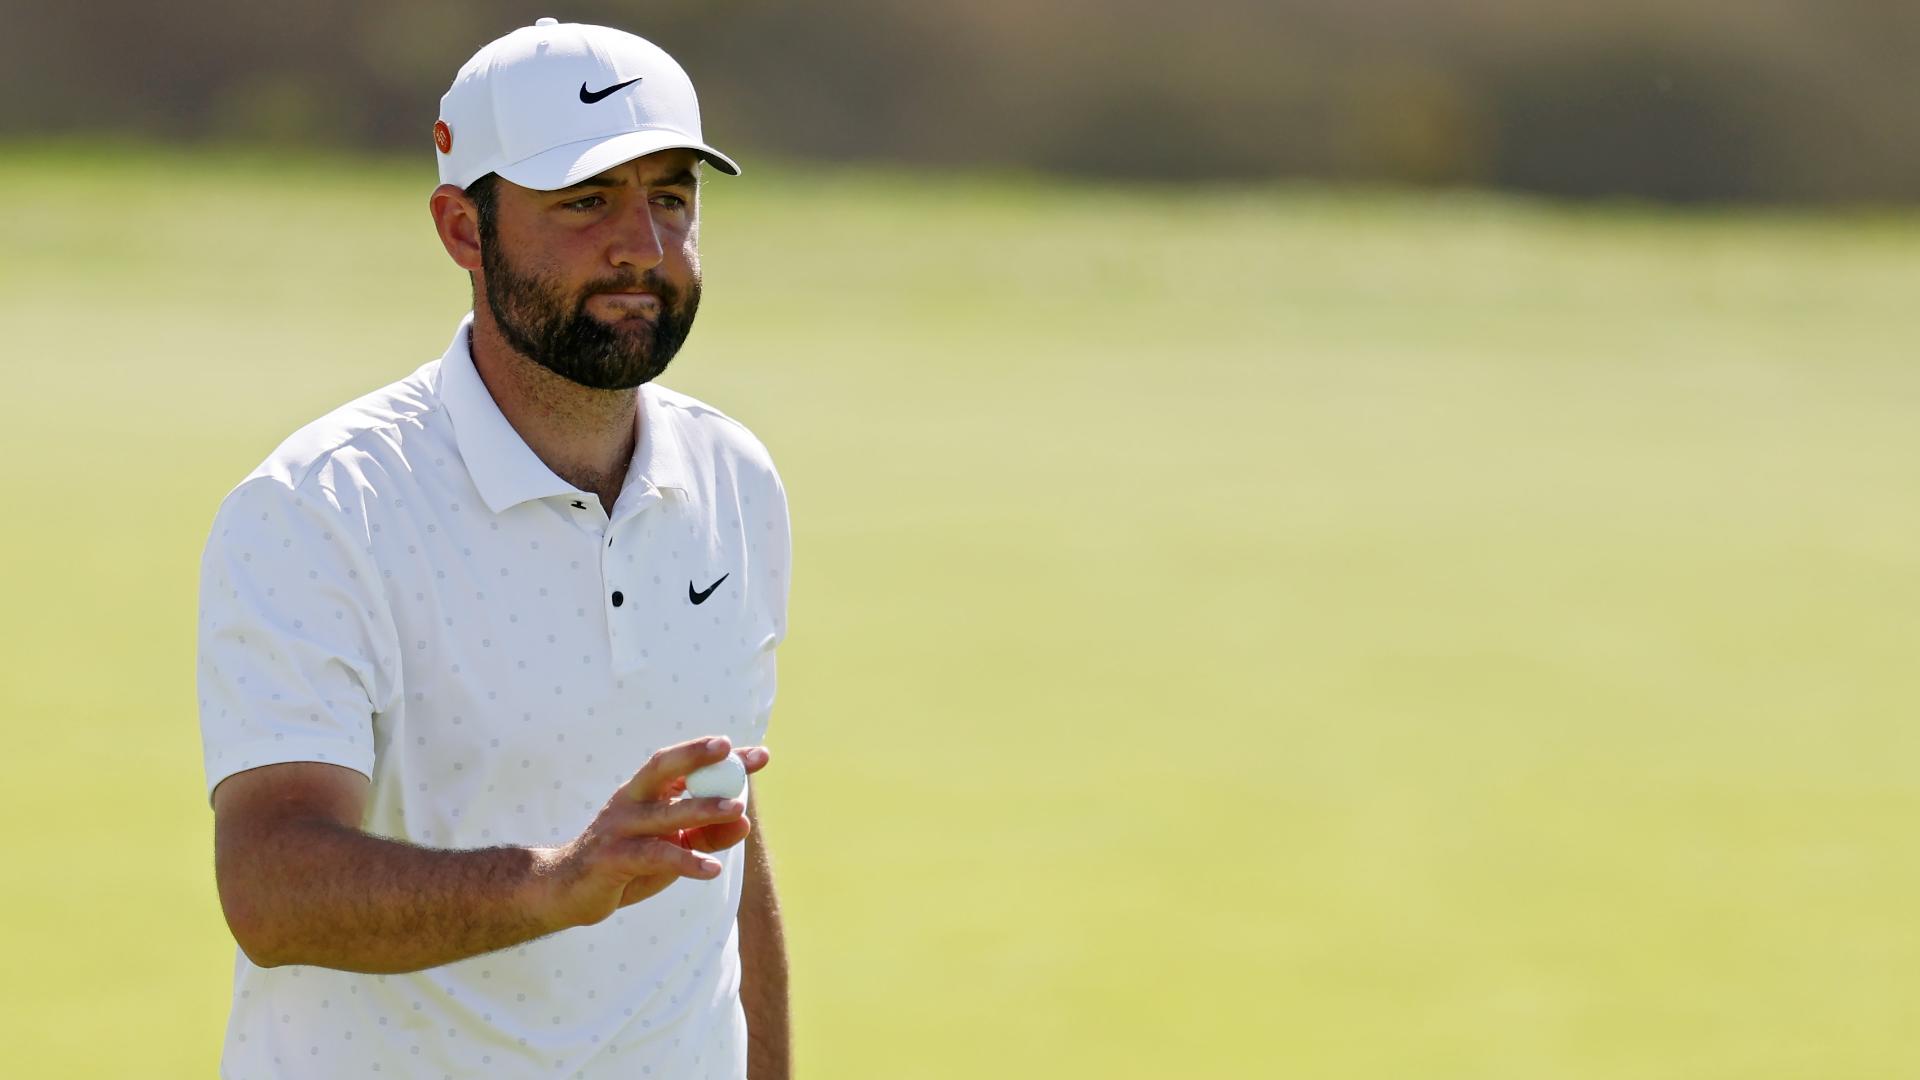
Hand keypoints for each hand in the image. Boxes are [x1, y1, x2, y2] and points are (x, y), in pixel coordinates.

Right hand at [532, 736, 771, 929]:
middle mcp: (630, 800)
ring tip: (739, 811)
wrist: (568, 892)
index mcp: (644, 791)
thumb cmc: (629, 862)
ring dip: (703, 810)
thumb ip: (707, 834)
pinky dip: (686, 861)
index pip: (683, 764)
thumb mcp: (673, 846)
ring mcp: (619, 827)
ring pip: (664, 814)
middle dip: (696, 755)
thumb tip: (745, 822)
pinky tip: (712, 869)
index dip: (720, 757)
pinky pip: (654, 856)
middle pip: (662, 768)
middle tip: (729, 748)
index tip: (760, 754)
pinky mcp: (612, 858)